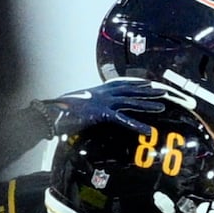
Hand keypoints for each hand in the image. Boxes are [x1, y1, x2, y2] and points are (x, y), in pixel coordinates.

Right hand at [33, 78, 188, 138]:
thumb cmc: (60, 110)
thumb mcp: (76, 104)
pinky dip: (137, 126)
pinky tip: (148, 131)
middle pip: (130, 90)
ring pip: (131, 102)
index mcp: (97, 90)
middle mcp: (103, 93)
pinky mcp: (102, 113)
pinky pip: (124, 120)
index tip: (147, 82)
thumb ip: (87, 105)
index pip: (120, 84)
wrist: (50, 112)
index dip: (135, 83)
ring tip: (162, 107)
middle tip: (163, 91)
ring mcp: (104, 102)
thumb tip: (89, 109)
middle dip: (147, 91)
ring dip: (147, 104)